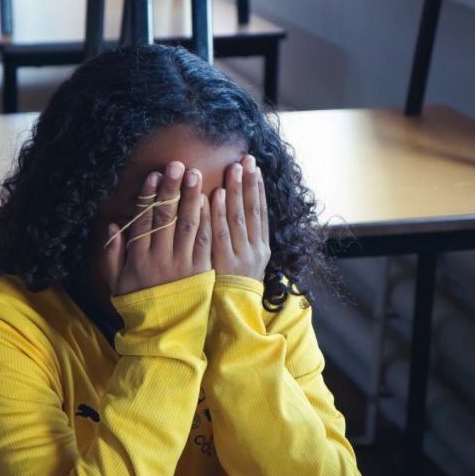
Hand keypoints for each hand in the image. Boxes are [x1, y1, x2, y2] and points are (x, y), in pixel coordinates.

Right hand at [103, 162, 211, 295]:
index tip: (154, 175)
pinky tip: (209, 200)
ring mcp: (181, 265)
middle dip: (171, 189)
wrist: (163, 334)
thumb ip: (112, 254)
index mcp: (137, 259)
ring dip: (191, 197)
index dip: (148, 197)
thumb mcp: (116, 283)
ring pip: (186, 225)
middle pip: (165, 218)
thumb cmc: (138, 306)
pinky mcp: (201, 271)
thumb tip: (113, 225)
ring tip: (195, 174)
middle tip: (177, 165)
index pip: (143, 221)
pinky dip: (206, 219)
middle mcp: (158, 259)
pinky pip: (203, 241)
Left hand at [210, 155, 270, 280]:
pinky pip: (218, 235)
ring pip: (237, 219)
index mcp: (262, 247)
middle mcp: (254, 250)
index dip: (258, 188)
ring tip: (232, 170)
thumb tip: (238, 205)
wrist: (231, 316)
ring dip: (234, 192)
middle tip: (245, 159)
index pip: (260, 211)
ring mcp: (238, 257)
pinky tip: (212, 195)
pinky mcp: (222, 264)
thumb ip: (245, 236)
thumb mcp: (247, 260)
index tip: (254, 166)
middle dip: (248, 183)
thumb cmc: (235, 285)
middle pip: (251, 211)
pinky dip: (216, 213)